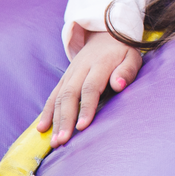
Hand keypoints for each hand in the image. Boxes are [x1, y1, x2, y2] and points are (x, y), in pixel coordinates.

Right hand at [37, 27, 141, 147]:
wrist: (105, 33)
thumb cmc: (122, 51)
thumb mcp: (131, 57)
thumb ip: (126, 71)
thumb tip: (118, 85)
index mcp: (99, 64)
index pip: (90, 88)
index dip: (86, 107)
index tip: (82, 126)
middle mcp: (81, 69)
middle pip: (70, 95)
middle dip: (65, 119)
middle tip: (63, 141)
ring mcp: (70, 73)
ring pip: (59, 97)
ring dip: (55, 120)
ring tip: (54, 142)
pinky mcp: (65, 77)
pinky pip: (53, 95)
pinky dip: (47, 112)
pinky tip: (42, 128)